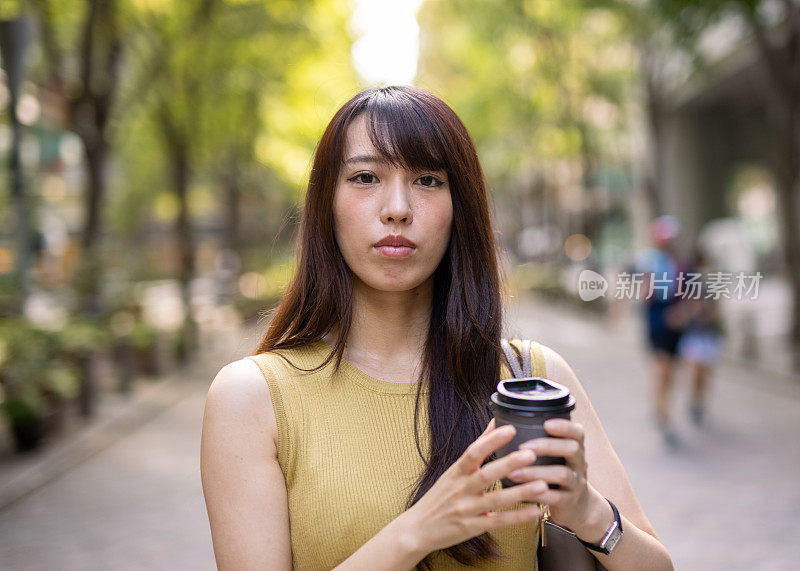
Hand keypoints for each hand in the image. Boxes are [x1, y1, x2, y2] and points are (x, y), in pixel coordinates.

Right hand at [399, 418, 544, 554]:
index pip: (473, 452)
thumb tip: (494, 422)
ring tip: (542, 485)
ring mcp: (467, 509)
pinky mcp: (472, 527)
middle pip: (486, 475)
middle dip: (509, 464)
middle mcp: (461, 489)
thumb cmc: (439, 497)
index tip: (510, 429)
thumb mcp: (453, 471)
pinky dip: (517, 517)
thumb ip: (477, 447)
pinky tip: (535, 511)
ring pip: (495, 500)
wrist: (418, 528)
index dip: (491, 440)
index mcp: (457, 472)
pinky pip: (498, 522)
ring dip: (520, 492)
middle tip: (531, 454)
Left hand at [505, 417, 603, 536]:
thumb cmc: (556, 473)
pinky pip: (556, 497)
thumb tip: (497, 422)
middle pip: (572, 449)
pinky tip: (522, 492)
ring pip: (563, 474)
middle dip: (548, 446)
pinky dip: (539, 494)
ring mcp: (576, 483)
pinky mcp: (569, 501)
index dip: (564, 426)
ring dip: (537, 472)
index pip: (577, 432)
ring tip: (514, 473)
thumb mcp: (555, 456)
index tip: (545, 424)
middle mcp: (579, 463)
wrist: (578, 507)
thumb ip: (536, 440)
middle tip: (524, 447)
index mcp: (575, 448)